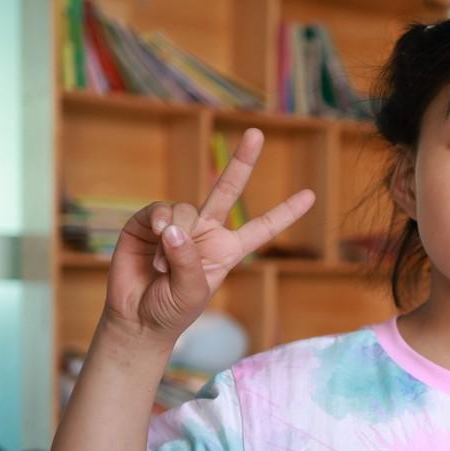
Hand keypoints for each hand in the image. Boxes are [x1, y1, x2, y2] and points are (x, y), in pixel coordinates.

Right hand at [102, 128, 315, 341]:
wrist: (137, 317)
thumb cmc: (172, 309)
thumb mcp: (191, 292)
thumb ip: (188, 261)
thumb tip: (176, 228)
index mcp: (228, 249)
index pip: (262, 227)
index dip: (285, 212)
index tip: (311, 196)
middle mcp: (207, 230)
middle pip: (228, 189)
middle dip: (243, 161)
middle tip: (257, 133)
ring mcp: (180, 224)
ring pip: (187, 207)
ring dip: (175, 236)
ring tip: (163, 267)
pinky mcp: (149, 222)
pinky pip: (161, 210)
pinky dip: (160, 224)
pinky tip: (157, 242)